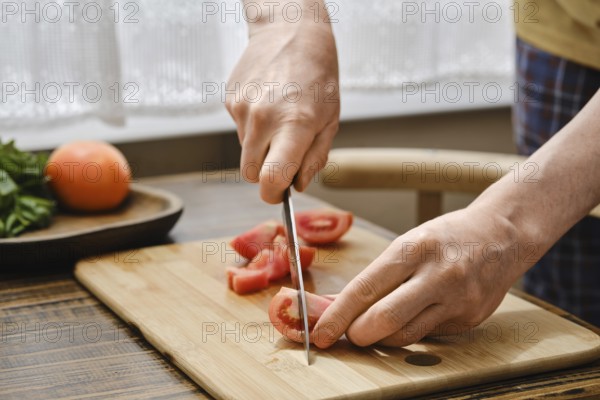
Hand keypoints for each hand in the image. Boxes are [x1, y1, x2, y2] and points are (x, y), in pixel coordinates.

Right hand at [225, 1, 339, 203]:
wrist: (290, 32)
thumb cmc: (317, 76)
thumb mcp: (330, 120)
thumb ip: (315, 158)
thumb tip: (297, 184)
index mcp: (294, 125)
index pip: (271, 179)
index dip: (273, 194)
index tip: (278, 193)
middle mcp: (263, 118)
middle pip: (250, 173)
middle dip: (265, 173)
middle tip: (283, 156)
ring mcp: (243, 109)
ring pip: (245, 151)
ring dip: (261, 146)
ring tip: (279, 118)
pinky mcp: (230, 100)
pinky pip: (240, 130)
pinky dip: (253, 126)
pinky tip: (267, 104)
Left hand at [313, 206, 532, 347]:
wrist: (503, 235)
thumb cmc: (447, 236)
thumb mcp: (408, 243)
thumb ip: (376, 277)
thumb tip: (338, 303)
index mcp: (415, 249)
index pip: (366, 288)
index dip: (337, 315)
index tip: (320, 331)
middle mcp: (438, 275)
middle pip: (385, 319)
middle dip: (357, 333)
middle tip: (347, 335)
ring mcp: (458, 300)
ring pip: (405, 335)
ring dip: (381, 337)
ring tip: (374, 326)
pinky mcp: (470, 319)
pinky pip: (427, 335)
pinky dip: (410, 330)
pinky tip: (411, 315)